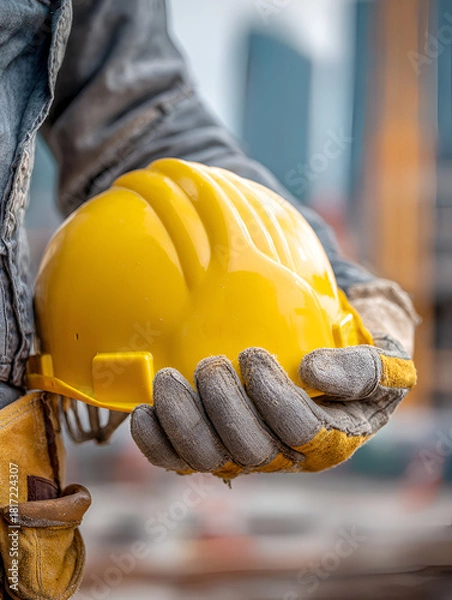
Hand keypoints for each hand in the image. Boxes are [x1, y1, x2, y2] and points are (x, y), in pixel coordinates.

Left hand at [130, 334, 415, 479]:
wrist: (329, 370)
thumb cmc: (355, 363)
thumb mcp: (381, 363)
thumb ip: (362, 368)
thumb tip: (313, 373)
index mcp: (330, 440)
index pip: (299, 431)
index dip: (272, 396)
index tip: (254, 354)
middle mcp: (285, 456)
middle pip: (248, 449)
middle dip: (223, 405)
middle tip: (210, 364)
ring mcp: (245, 456)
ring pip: (207, 458)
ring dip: (181, 419)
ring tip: (169, 379)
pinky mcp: (212, 449)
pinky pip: (176, 460)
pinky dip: (154, 440)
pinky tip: (144, 411)